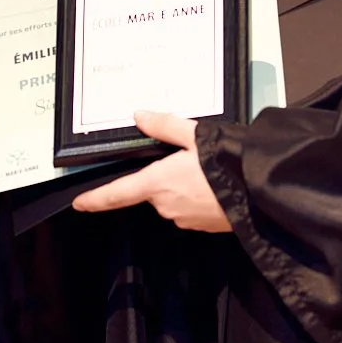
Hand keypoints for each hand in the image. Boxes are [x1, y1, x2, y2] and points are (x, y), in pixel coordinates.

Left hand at [72, 111, 231, 231]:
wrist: (261, 193)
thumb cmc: (229, 164)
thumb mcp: (196, 135)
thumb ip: (165, 126)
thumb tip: (140, 116)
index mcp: (158, 182)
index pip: (118, 193)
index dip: (96, 199)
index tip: (81, 203)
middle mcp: (166, 205)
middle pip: (152, 190)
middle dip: (164, 176)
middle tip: (189, 160)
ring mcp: (184, 219)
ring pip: (172, 199)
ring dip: (183, 186)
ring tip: (207, 170)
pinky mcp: (202, 226)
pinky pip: (190, 208)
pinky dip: (198, 196)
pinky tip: (216, 184)